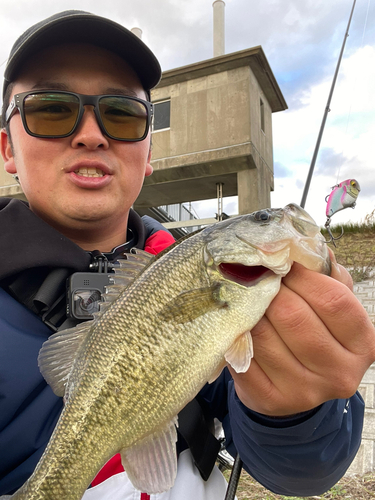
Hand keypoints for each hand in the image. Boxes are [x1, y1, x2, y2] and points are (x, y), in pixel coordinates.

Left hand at [229, 252, 374, 415]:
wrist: (299, 385)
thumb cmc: (316, 334)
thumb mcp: (330, 305)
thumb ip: (325, 274)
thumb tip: (302, 242)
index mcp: (362, 343)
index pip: (333, 301)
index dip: (303, 277)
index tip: (284, 264)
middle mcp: (339, 372)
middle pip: (294, 317)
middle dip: (269, 290)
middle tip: (257, 277)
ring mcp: (305, 391)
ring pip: (263, 336)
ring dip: (248, 311)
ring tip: (244, 298)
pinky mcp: (271, 400)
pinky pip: (244, 357)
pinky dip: (235, 335)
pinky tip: (237, 324)